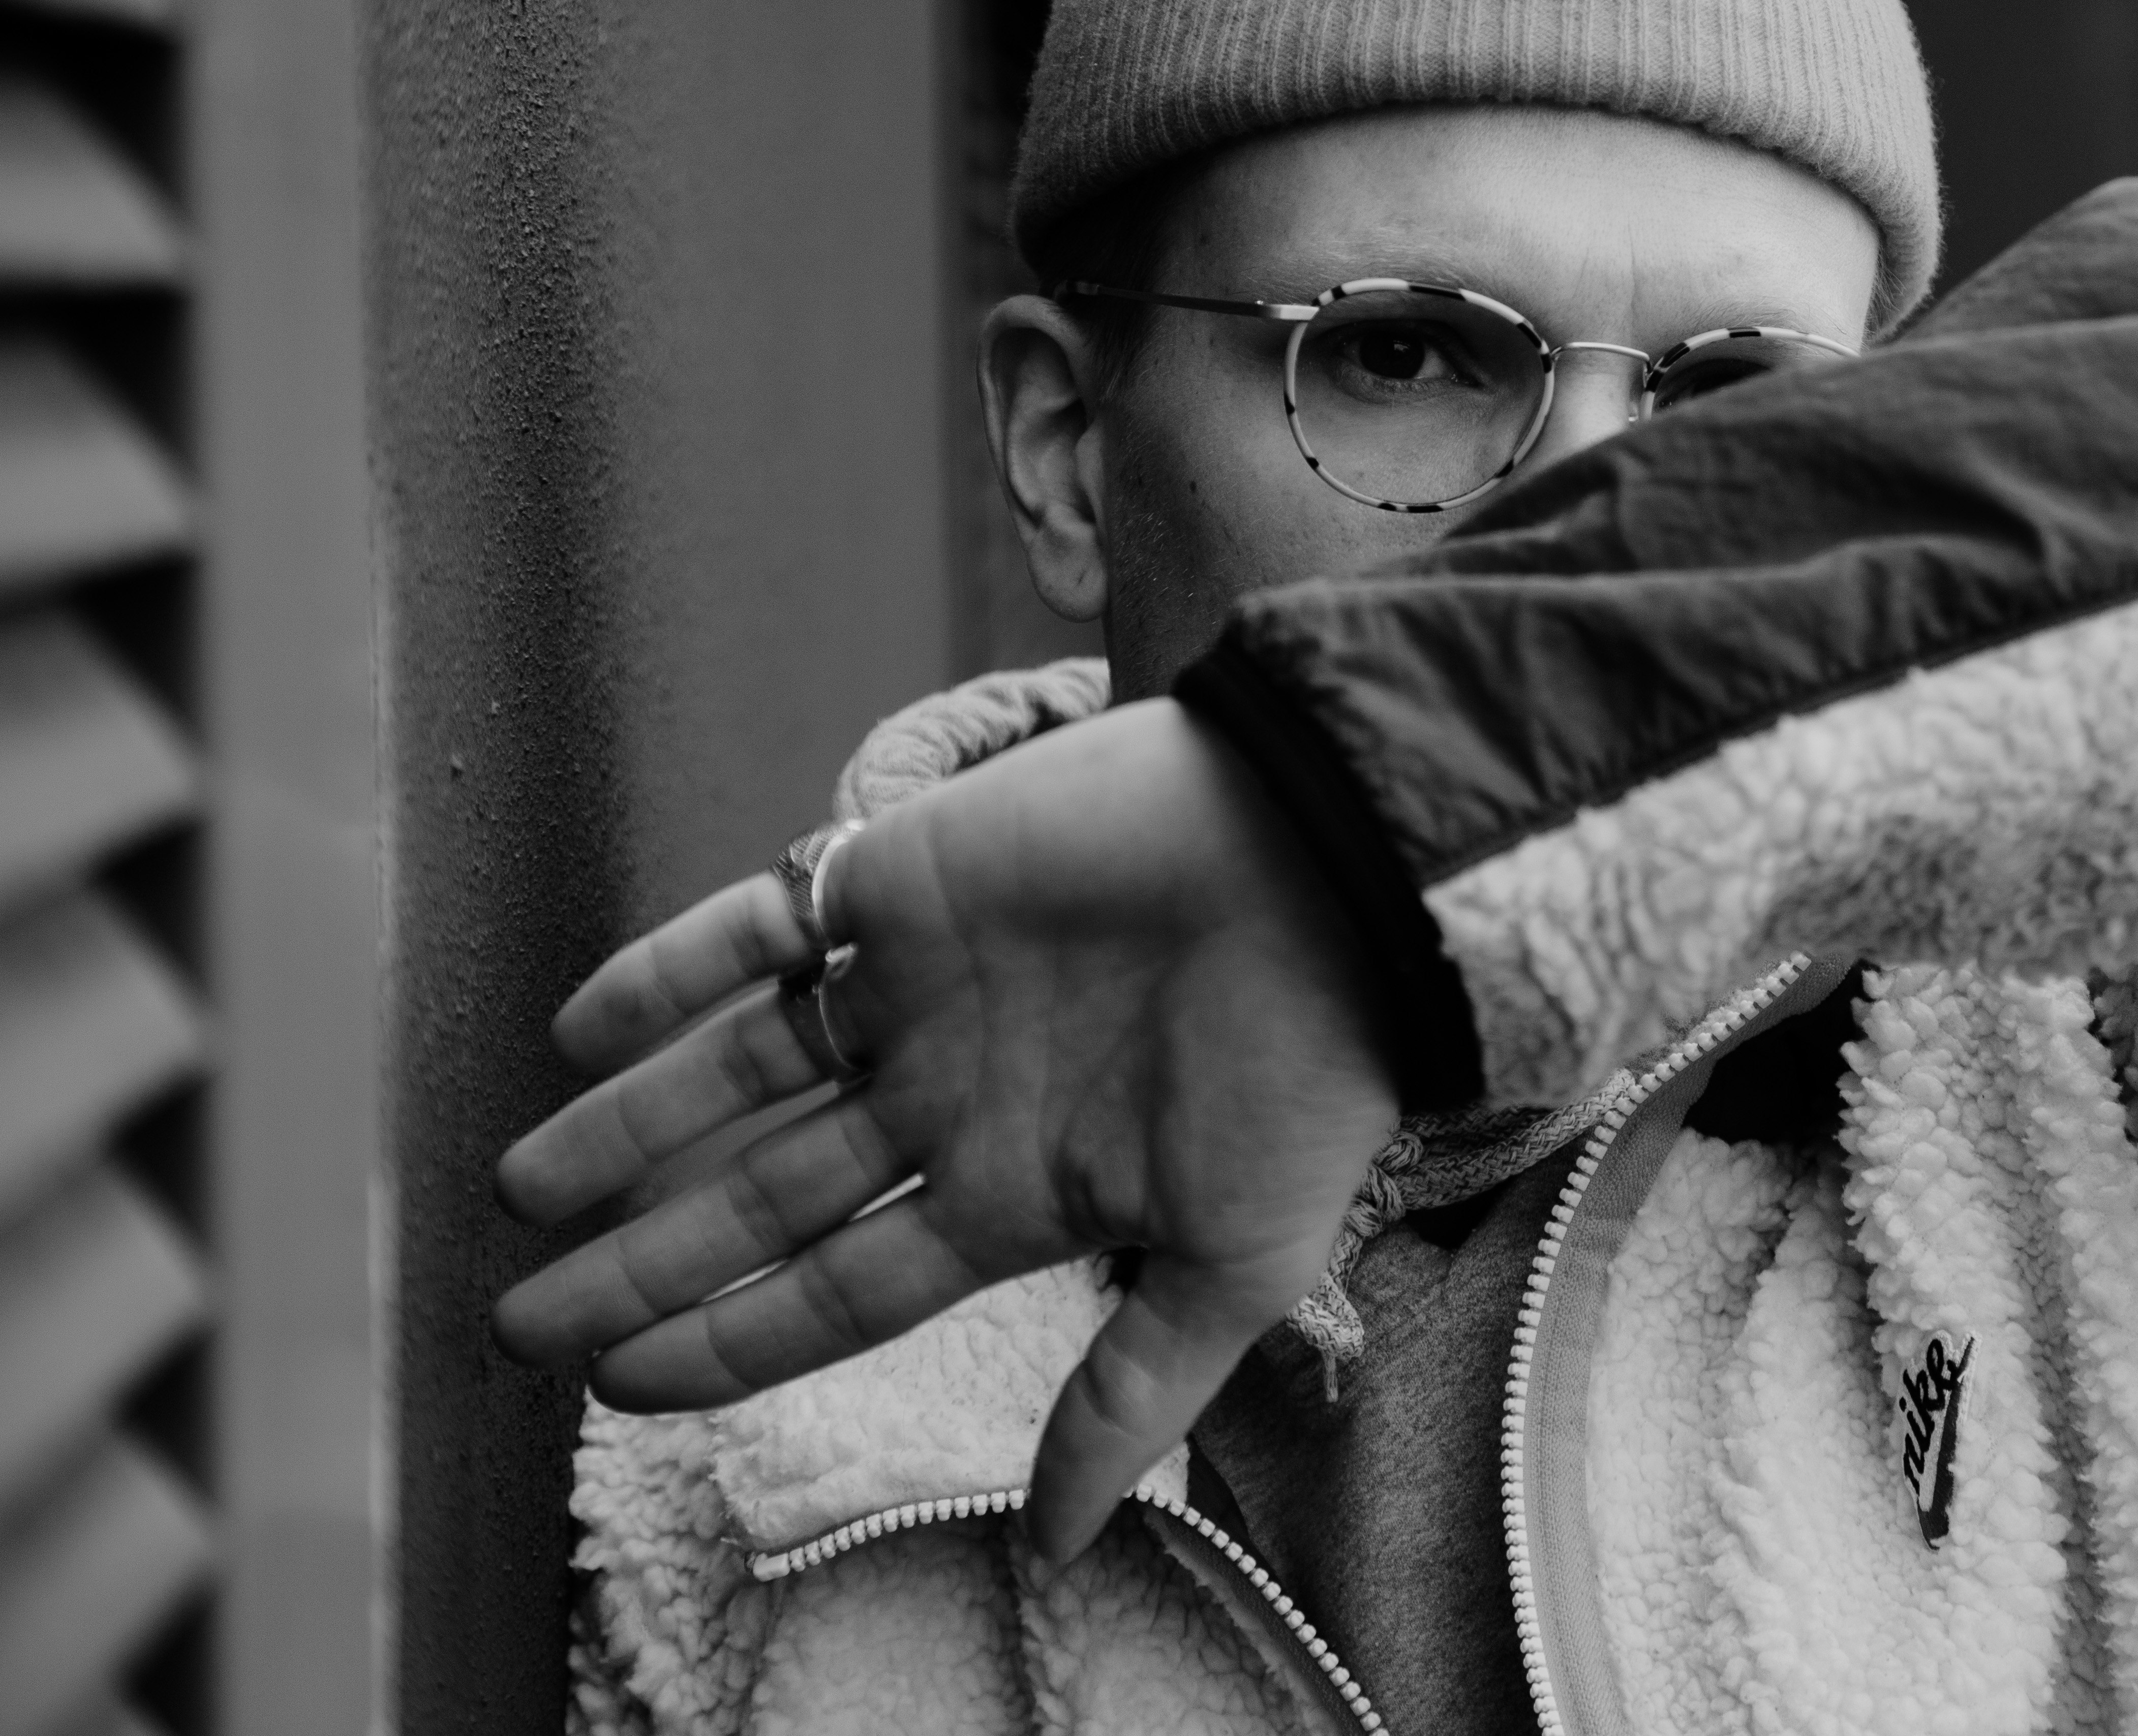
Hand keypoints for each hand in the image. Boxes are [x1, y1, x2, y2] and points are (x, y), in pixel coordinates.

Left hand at [489, 699, 1399, 1563]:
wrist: (1338, 869)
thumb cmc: (1310, 1066)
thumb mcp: (1236, 1261)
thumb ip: (1133, 1394)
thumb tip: (1064, 1549)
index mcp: (1017, 1187)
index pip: (835, 1287)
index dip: (725, 1338)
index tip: (616, 1387)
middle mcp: (950, 1093)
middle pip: (760, 1194)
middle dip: (639, 1259)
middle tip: (518, 1320)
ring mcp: (920, 986)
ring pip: (737, 1070)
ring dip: (628, 1126)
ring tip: (521, 1190)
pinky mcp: (906, 876)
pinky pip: (757, 927)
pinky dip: (668, 968)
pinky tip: (583, 1027)